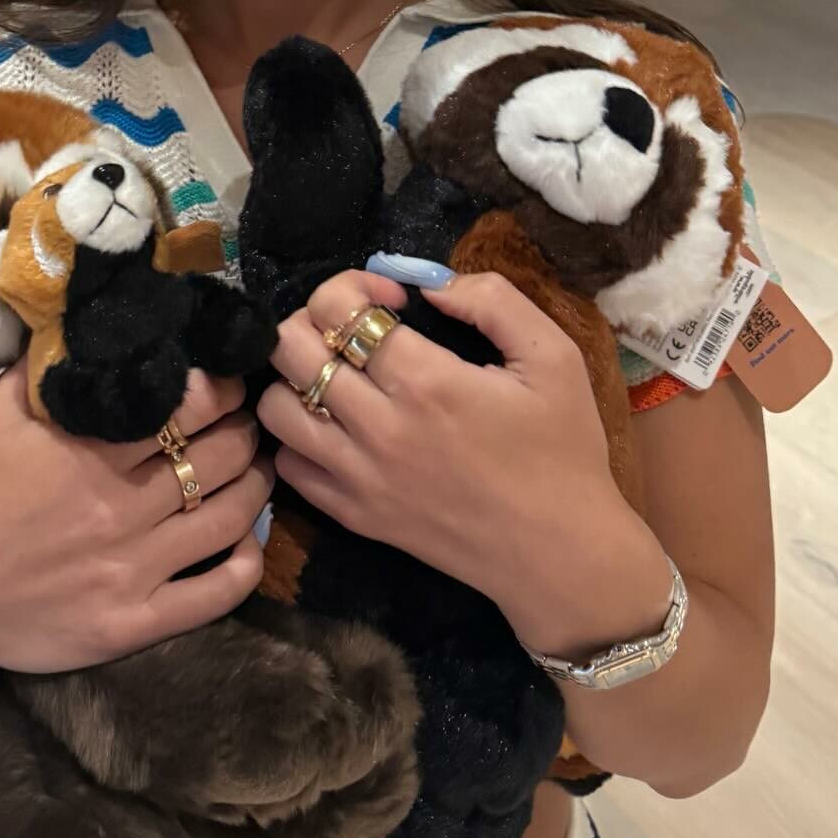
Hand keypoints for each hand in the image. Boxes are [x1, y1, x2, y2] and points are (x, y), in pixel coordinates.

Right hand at [0, 354, 275, 687]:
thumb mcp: (4, 411)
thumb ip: (57, 366)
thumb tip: (100, 319)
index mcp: (90, 448)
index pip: (192, 404)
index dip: (223, 386)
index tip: (228, 377)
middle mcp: (116, 506)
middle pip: (221, 455)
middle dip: (246, 429)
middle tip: (249, 419)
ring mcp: (128, 569)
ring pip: (230, 517)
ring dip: (257, 484)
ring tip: (259, 466)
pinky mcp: (130, 624)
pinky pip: (216, 594)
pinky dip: (248, 564)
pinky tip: (251, 541)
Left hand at [256, 268, 664, 648]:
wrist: (560, 554)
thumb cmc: (562, 450)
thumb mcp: (554, 357)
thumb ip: (492, 300)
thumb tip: (429, 282)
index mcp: (425, 380)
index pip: (337, 308)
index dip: (355, 284)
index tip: (394, 300)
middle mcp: (378, 427)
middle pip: (290, 347)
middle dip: (315, 319)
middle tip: (357, 330)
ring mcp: (358, 477)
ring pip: (274, 406)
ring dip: (296, 377)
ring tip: (338, 376)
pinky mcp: (353, 515)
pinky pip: (289, 465)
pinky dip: (299, 436)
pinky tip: (337, 426)